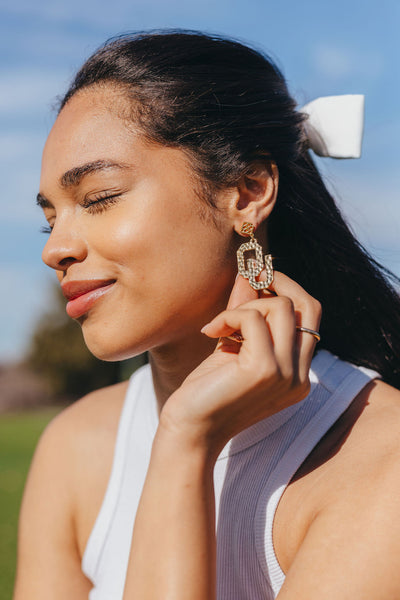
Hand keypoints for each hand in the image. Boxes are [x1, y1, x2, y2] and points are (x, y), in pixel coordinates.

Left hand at [159, 271, 321, 457]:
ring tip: (219, 325)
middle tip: (249, 275)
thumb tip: (250, 273)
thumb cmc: (207, 391)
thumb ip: (246, 313)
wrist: (189, 431)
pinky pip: (253, 318)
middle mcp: (300, 376)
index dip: (287, 289)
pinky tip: (210, 332)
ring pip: (281, 307)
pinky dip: (229, 316)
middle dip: (278, 281)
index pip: (310, 317)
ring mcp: (287, 374)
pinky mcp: (265, 370)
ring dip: (245, 305)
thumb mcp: (232, 347)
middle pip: (307, 306)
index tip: (259, 277)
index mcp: (299, 374)